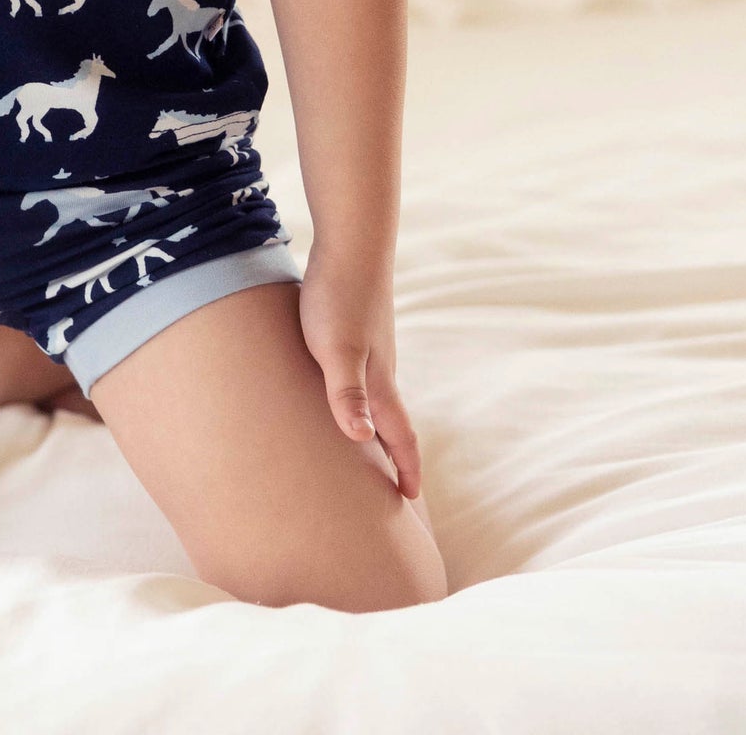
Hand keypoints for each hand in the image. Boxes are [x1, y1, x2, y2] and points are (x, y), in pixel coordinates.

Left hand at [297, 253, 422, 499]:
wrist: (351, 242)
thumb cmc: (337, 297)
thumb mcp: (335, 350)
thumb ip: (347, 393)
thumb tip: (362, 439)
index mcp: (380, 382)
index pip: (400, 437)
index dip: (407, 470)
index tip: (410, 502)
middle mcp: (381, 369)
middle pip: (394, 422)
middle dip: (396, 456)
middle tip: (394, 486)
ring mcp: (372, 347)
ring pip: (380, 398)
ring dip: (379, 426)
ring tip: (368, 445)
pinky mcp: (357, 328)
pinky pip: (364, 375)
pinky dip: (362, 396)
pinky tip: (344, 388)